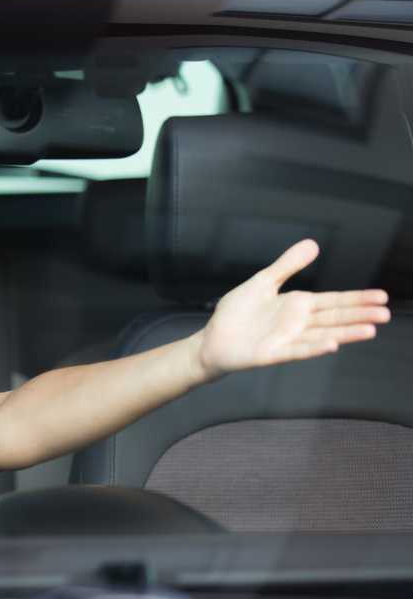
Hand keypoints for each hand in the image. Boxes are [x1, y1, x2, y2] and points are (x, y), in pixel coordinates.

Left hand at [195, 239, 390, 380]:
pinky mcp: (272, 354)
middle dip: (359, 315)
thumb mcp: (263, 282)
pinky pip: (297, 350)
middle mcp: (298, 323)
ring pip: (322, 335)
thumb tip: (314, 244)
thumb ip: (288, 265)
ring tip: (369, 330)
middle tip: (386, 314)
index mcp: (298, 305)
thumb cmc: (238, 313)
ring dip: (344, 333)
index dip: (357, 298)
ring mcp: (287, 340)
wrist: (212, 338)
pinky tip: (331, 344)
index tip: (382, 296)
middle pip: (334, 318)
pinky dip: (313, 347)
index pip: (334, 301)